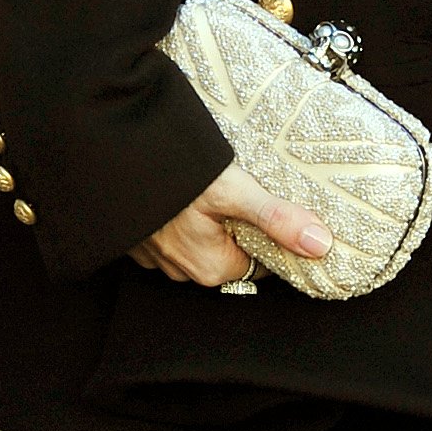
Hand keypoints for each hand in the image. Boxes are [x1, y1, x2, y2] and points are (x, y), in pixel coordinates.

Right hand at [133, 163, 331, 288]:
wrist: (111, 159)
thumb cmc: (169, 177)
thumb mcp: (233, 192)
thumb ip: (277, 219)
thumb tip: (320, 244)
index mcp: (212, 268)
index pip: (262, 262)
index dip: (271, 234)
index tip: (271, 205)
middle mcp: (184, 271)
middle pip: (233, 252)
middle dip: (240, 224)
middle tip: (239, 189)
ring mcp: (158, 259)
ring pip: (203, 243)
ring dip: (210, 220)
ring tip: (210, 188)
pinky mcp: (139, 242)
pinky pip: (173, 235)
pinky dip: (181, 217)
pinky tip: (183, 193)